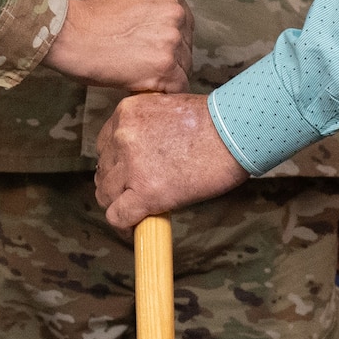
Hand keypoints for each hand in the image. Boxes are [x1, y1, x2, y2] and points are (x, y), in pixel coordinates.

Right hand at [46, 0, 194, 91]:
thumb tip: (161, 26)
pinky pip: (178, 87)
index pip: (184, 21)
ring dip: (166, 74)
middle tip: (143, 62)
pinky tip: (145, 87)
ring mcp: (171, 41)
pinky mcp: (164, 69)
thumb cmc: (90, 19)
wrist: (70, 35)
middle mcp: (175, 13)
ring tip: (139, 74)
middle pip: (186, 44)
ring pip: (184, 66)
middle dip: (169, 56)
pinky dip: (164, 92)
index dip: (170, 37)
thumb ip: (152, 8)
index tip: (154, 46)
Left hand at [95, 93, 245, 228]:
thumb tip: (142, 156)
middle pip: (103, 171)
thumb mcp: (167, 111)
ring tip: (138, 211)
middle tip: (135, 193)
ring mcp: (131, 165)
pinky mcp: (145, 193)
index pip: (105, 146)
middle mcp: (122, 136)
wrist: (236, 133)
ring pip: (106, 196)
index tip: (128, 174)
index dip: (116, 163)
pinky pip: (118, 217)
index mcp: (126, 113)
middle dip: (117, 184)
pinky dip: (126, 225)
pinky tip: (137, 227)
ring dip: (120, 204)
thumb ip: (146, 130)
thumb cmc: (214, 122)